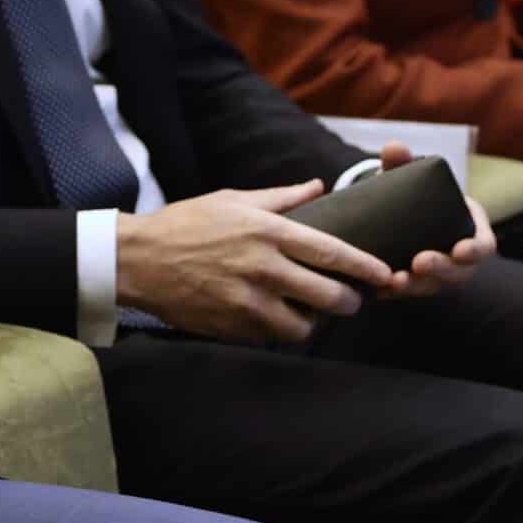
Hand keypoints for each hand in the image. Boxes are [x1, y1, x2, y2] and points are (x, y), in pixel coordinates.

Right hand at [114, 183, 394, 343]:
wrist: (138, 259)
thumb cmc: (186, 223)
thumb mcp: (232, 199)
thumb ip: (280, 198)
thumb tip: (317, 186)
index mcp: (267, 232)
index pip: (332, 253)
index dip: (364, 267)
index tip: (384, 274)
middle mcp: (262, 268)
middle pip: (328, 297)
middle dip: (348, 302)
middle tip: (349, 300)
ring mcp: (247, 302)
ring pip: (303, 327)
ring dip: (311, 322)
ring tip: (307, 312)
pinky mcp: (232, 327)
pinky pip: (270, 336)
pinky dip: (276, 330)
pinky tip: (270, 317)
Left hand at [367, 143, 495, 297]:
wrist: (401, 215)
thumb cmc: (417, 195)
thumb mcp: (412, 178)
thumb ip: (403, 163)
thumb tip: (393, 147)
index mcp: (470, 230)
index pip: (484, 246)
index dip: (475, 250)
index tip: (460, 249)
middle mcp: (459, 258)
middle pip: (459, 273)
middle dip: (441, 270)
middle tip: (419, 263)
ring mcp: (439, 275)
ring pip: (433, 287)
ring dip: (415, 287)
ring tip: (393, 281)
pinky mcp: (417, 284)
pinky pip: (408, 293)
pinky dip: (393, 292)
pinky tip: (375, 291)